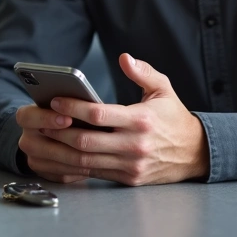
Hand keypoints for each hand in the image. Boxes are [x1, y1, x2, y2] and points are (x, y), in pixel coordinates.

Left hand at [15, 53, 208, 185]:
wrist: (197, 153)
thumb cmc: (174, 118)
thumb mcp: (164, 90)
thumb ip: (143, 72)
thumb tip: (124, 58)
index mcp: (142, 120)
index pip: (99, 115)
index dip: (73, 108)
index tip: (55, 101)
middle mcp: (135, 145)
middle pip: (86, 141)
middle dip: (58, 131)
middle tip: (39, 121)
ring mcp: (130, 165)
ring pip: (86, 160)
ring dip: (59, 150)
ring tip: (42, 138)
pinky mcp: (128, 178)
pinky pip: (94, 173)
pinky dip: (72, 165)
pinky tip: (57, 155)